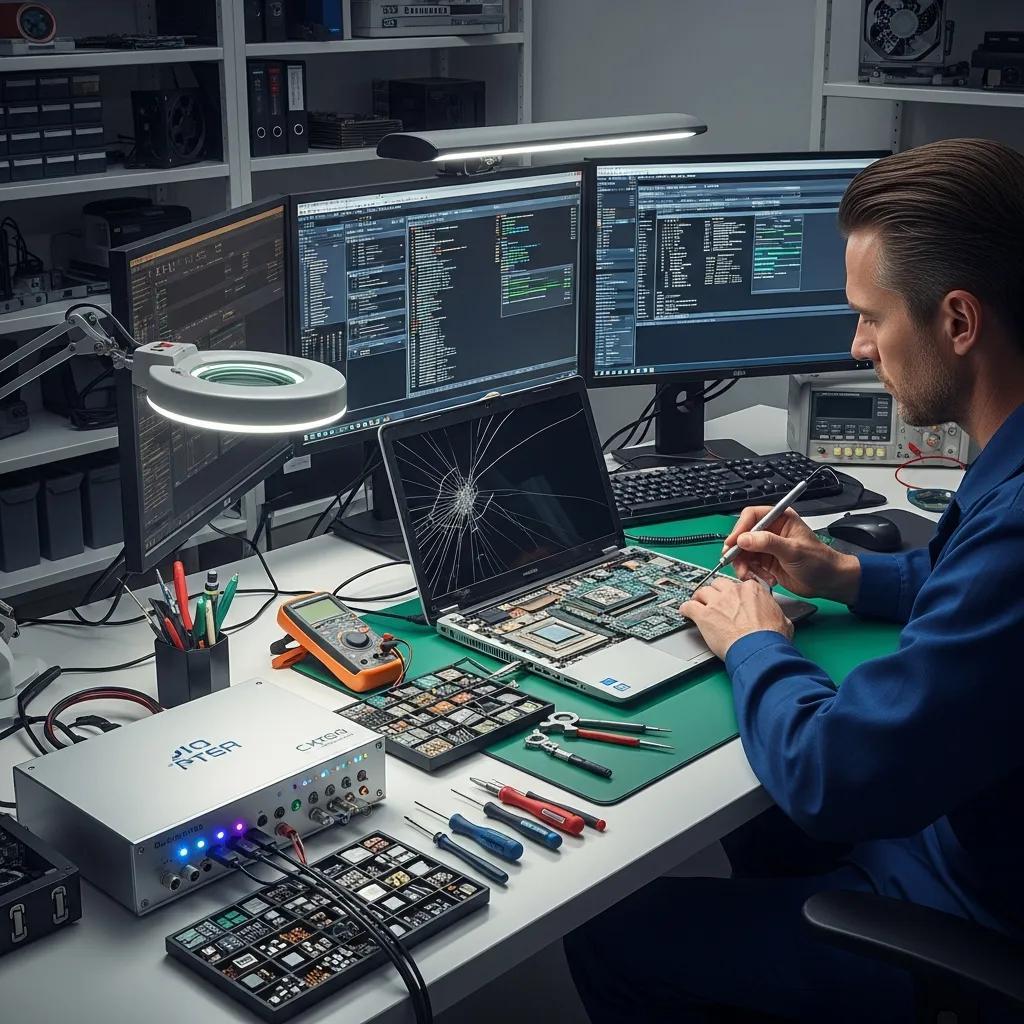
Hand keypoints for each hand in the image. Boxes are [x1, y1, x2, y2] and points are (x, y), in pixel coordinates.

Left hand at [680, 577, 793, 660]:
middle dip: (716, 592)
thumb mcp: (783, 621)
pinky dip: (685, 609)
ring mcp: (717, 602)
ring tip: (698, 605)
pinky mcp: (705, 615)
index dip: (734, 593)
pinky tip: (685, 612)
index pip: (738, 584)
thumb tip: (779, 618)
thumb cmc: (771, 638)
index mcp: (752, 590)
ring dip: (699, 598)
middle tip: (714, 601)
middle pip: (718, 584)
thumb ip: (775, 613)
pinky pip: (688, 606)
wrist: (759, 649)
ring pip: (702, 591)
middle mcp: (734, 592)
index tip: (732, 599)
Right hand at [722, 506, 860, 604]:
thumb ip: (768, 543)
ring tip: (751, 575)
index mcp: (780, 519)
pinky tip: (766, 579)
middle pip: (743, 535)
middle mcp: (771, 530)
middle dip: (738, 550)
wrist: (827, 582)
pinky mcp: (765, 561)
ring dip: (744, 565)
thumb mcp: (793, 550)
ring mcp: (767, 546)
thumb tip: (744, 539)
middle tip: (735, 563)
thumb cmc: (819, 561)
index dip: (740, 529)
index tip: (733, 543)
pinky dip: (752, 573)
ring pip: (743, 552)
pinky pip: (749, 565)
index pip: (752, 516)